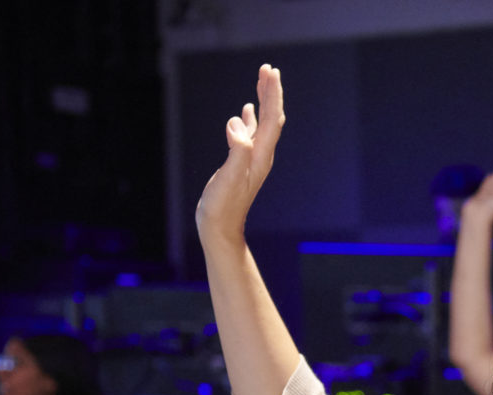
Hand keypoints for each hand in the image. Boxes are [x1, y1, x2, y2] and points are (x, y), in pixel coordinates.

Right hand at [195, 64, 285, 243]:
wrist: (220, 229)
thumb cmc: (222, 207)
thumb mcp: (228, 178)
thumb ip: (236, 150)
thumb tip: (237, 123)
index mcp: (260, 156)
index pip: (272, 119)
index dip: (272, 94)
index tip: (270, 72)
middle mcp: (260, 156)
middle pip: (272, 118)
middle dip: (271, 93)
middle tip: (268, 69)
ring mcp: (251, 160)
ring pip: (263, 124)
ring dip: (263, 101)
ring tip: (261, 81)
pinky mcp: (241, 164)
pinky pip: (251, 135)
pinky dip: (251, 119)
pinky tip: (245, 111)